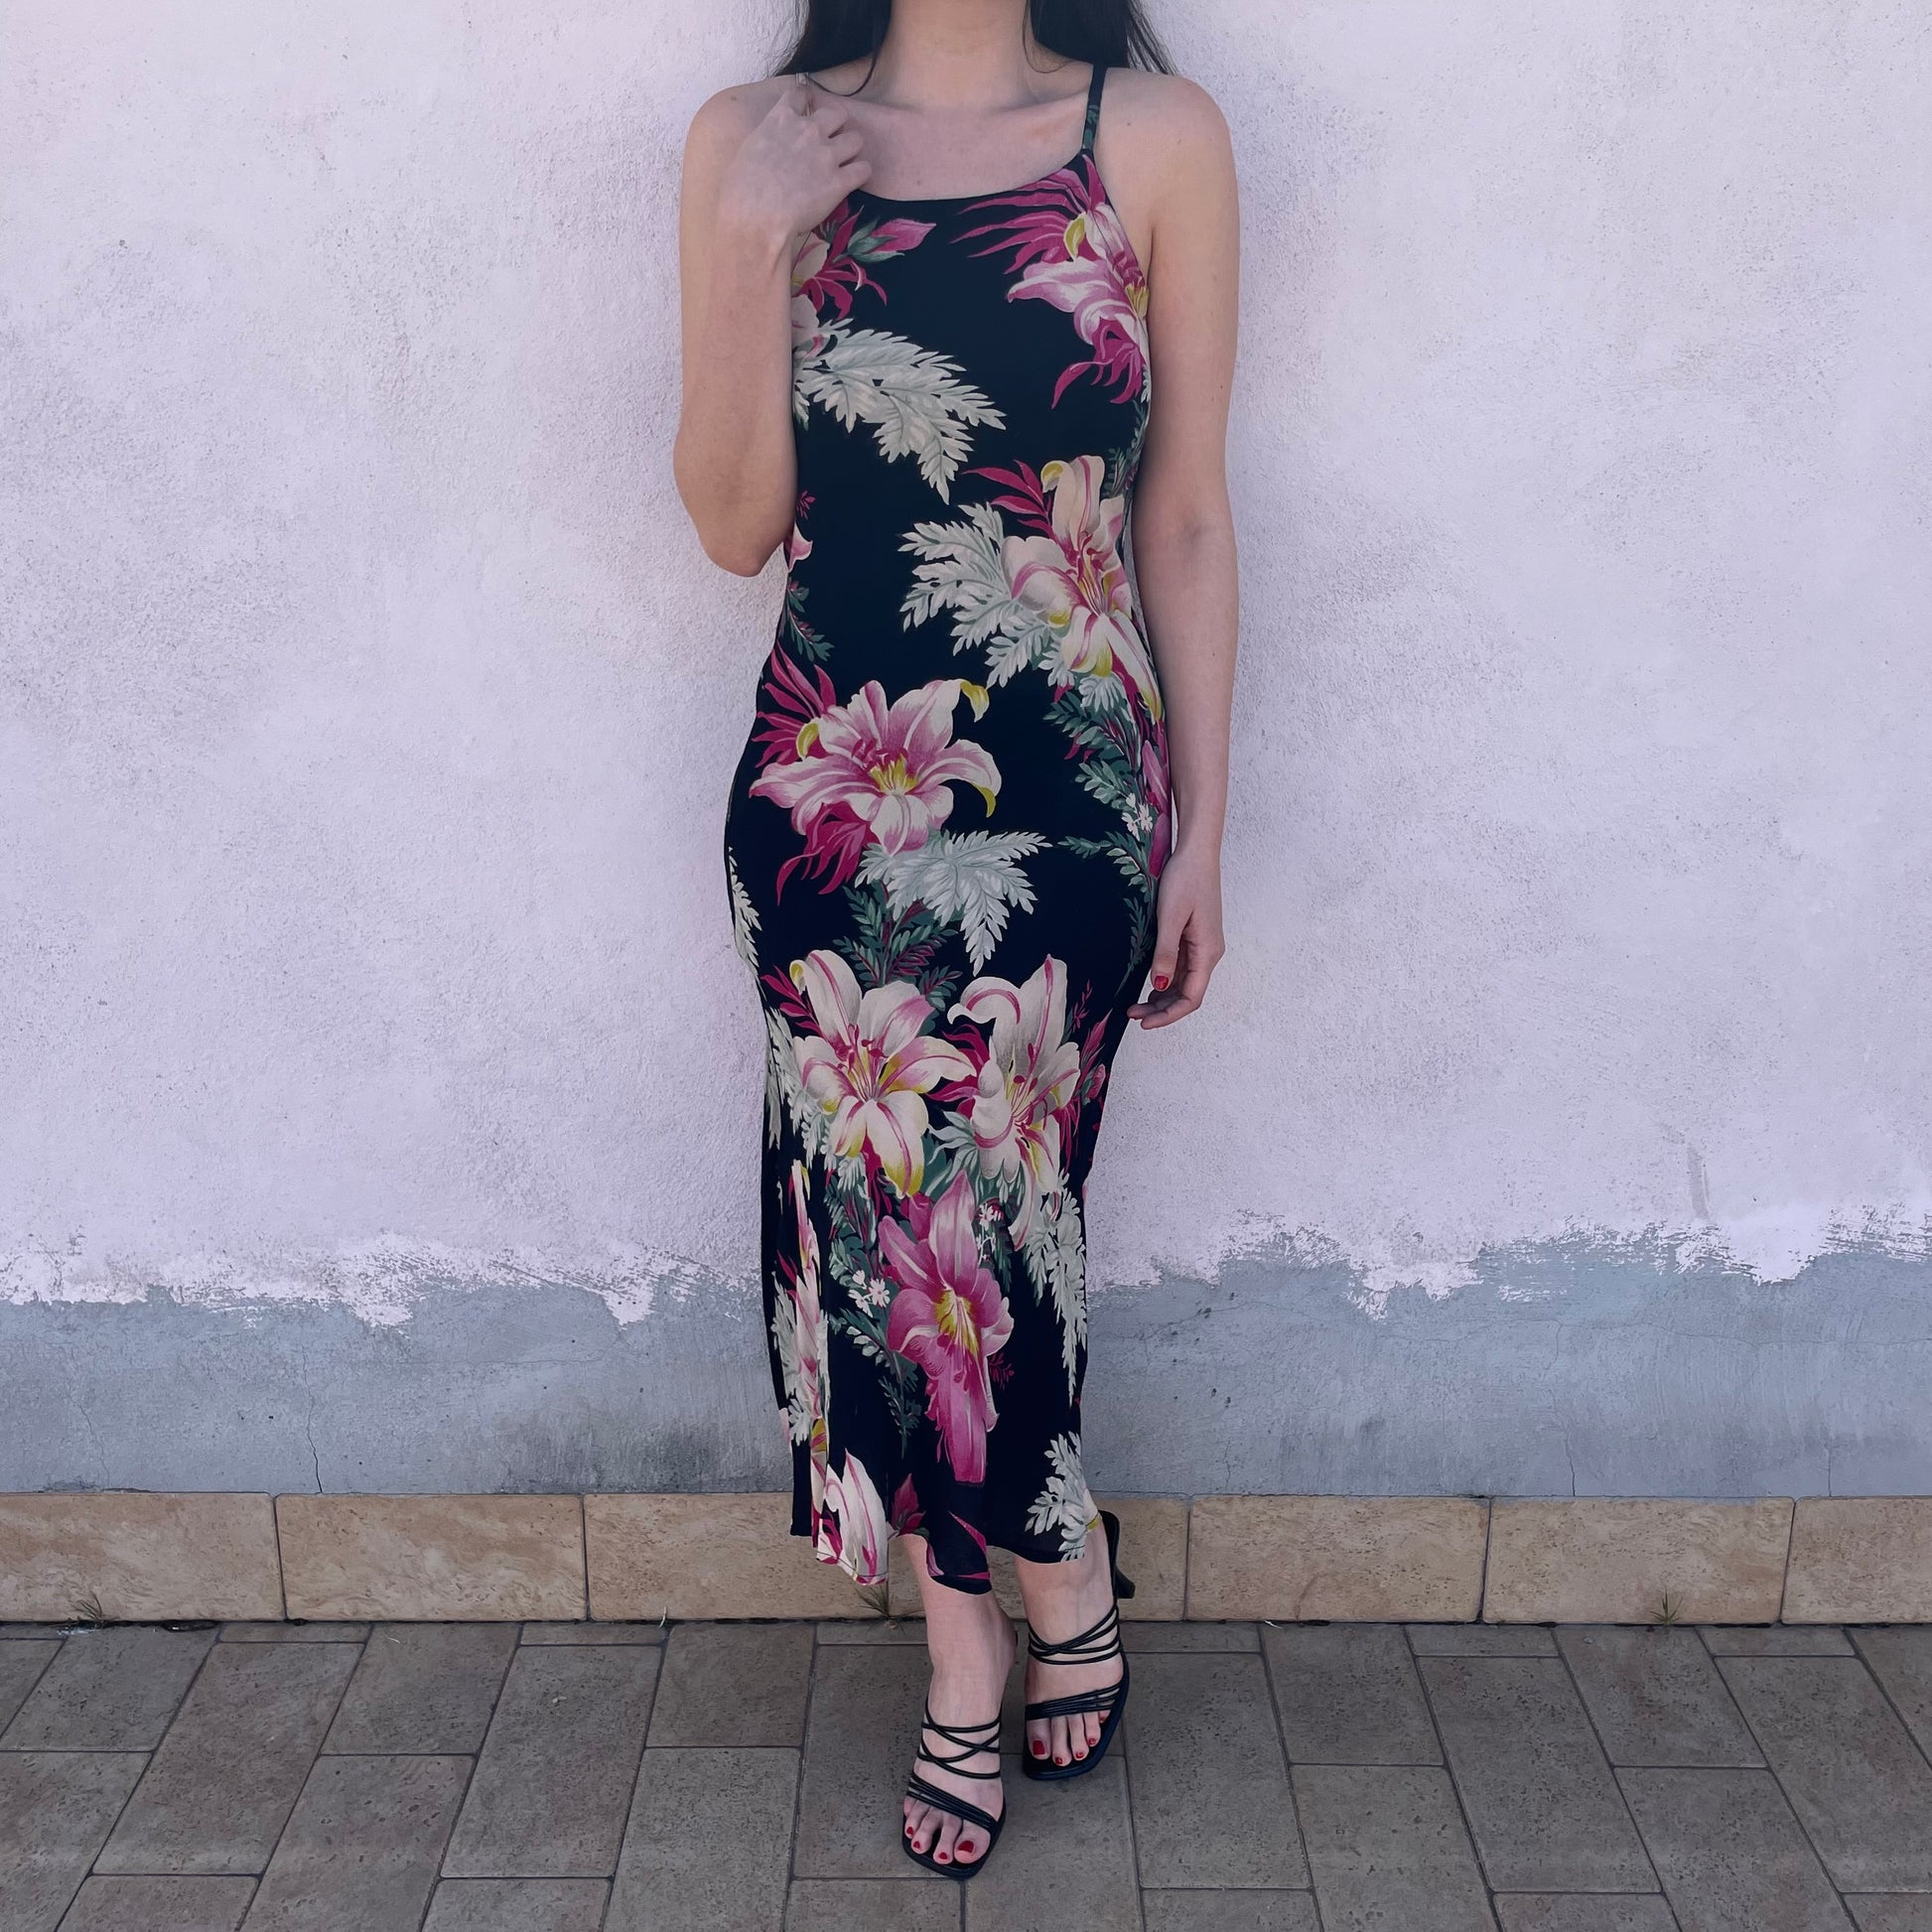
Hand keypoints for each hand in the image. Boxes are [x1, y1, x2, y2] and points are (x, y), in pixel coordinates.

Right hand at [717, 75, 870, 251]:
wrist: (756, 216)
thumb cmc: (741, 189)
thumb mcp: (748, 150)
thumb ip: (767, 139)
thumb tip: (771, 145)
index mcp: (781, 119)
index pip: (800, 94)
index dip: (807, 99)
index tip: (809, 106)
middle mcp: (808, 131)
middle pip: (837, 112)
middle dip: (836, 124)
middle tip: (830, 140)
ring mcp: (826, 155)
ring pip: (856, 139)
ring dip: (851, 149)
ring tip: (845, 161)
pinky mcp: (839, 182)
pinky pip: (863, 169)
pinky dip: (861, 173)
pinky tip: (853, 179)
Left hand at [1127, 840, 1224, 1027]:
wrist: (1196, 852)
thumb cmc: (1185, 879)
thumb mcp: (1171, 916)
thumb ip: (1166, 952)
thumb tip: (1160, 985)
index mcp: (1207, 951)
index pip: (1191, 997)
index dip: (1168, 1015)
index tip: (1144, 1022)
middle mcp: (1209, 953)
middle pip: (1188, 994)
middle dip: (1162, 1009)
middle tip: (1132, 1014)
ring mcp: (1203, 945)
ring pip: (1184, 983)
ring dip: (1163, 997)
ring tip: (1135, 1004)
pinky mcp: (1195, 937)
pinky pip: (1182, 968)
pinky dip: (1166, 981)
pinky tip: (1149, 984)